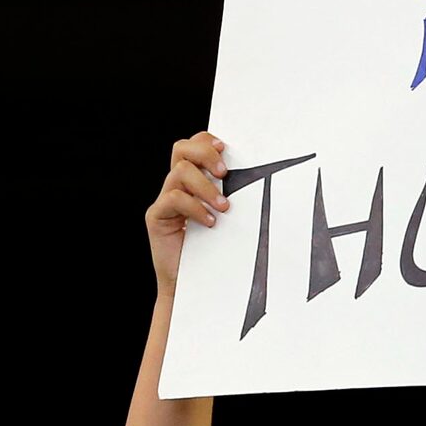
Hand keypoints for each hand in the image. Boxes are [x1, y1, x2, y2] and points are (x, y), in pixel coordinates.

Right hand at [148, 133, 230, 291]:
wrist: (194, 284)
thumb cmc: (219, 251)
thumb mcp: (232, 219)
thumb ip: (238, 198)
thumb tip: (269, 180)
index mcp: (195, 181)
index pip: (193, 146)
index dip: (206, 141)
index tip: (226, 147)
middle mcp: (177, 186)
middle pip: (181, 149)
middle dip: (204, 153)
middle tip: (224, 173)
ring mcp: (165, 200)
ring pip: (179, 172)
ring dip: (205, 186)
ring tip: (224, 207)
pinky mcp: (157, 217)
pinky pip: (172, 199)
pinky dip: (194, 207)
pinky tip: (210, 222)